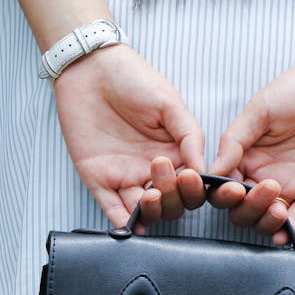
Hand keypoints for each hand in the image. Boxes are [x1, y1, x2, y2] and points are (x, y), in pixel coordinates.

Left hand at [53, 44, 206, 231]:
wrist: (90, 68)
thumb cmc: (133, 79)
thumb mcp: (169, 103)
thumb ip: (190, 137)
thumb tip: (204, 170)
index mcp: (174, 153)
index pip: (191, 185)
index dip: (195, 188)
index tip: (192, 177)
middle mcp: (151, 170)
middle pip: (172, 203)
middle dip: (174, 197)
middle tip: (166, 175)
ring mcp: (125, 176)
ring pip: (145, 210)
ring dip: (153, 212)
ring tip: (151, 196)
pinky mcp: (98, 178)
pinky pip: (112, 208)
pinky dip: (123, 222)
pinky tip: (133, 226)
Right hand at [207, 47, 294, 244]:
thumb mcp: (258, 111)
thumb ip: (233, 141)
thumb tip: (211, 172)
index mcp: (245, 156)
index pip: (222, 186)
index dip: (221, 193)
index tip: (230, 187)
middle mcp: (262, 175)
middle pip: (241, 209)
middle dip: (244, 208)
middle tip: (259, 189)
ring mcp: (289, 186)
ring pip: (265, 219)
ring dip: (263, 220)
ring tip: (275, 206)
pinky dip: (288, 231)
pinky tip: (283, 232)